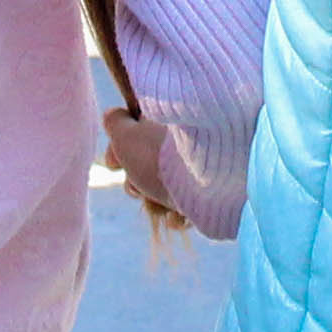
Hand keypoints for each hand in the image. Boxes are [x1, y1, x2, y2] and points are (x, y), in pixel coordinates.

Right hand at [103, 108, 195, 233]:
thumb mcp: (124, 133)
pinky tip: (175, 216)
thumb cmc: (157, 155)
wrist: (206, 183)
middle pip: (150, 159)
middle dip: (136, 178)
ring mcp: (205, 160)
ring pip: (166, 181)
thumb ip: (114, 122)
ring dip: (153, 197)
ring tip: (156, 202)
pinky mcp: (218, 186)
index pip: (138, 129)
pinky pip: (190, 199)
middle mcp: (189, 134)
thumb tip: (114, 116)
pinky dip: (179, 210)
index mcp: (170, 115)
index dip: (119, 148)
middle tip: (136, 187)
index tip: (112, 164)